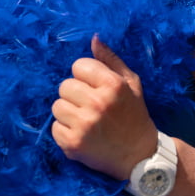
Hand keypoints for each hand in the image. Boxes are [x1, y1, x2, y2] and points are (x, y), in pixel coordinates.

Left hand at [52, 36, 157, 179]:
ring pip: (57, 106)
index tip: (94, 88)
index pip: (78, 66)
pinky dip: (65, 131)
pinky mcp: (73, 144)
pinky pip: (54, 127)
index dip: (85, 76)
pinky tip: (81, 134)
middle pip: (64, 85)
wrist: (140, 157)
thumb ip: (111, 60)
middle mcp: (97, 103)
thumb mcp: (131, 84)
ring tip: (85, 121)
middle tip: (89, 106)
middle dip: (75, 94)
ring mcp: (84, 125)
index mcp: (112, 85)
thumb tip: (93, 39)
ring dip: (68, 113)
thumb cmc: (134, 116)